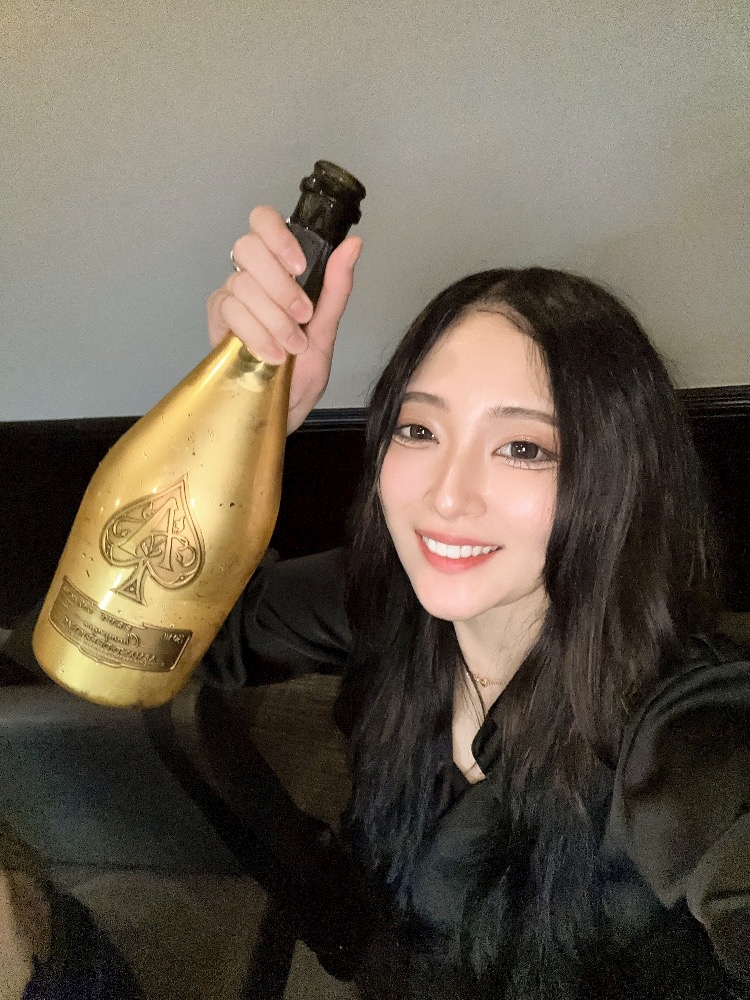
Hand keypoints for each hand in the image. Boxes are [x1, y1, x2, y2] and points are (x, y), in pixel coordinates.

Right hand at [207, 206, 361, 434]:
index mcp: (278, 268)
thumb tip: (353, 245)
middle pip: (248, 247)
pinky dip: (256, 333)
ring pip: (243, 284)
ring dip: (274, 318)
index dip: (278, 236)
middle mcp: (251, 276)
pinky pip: (230, 310)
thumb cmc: (302, 373)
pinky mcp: (216, 320)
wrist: (283, 409)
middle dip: (281, 285)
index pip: (263, 221)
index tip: (300, 267)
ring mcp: (230, 296)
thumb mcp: (327, 330)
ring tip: (292, 346)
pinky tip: (272, 354)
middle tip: (302, 316)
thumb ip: (336, 287)